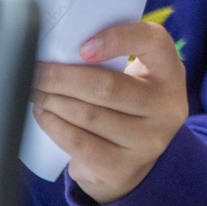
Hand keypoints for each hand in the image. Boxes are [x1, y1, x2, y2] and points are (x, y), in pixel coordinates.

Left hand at [30, 21, 188, 203]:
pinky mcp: (123, 167)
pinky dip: (53, 125)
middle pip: (108, 86)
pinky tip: (43, 115)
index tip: (82, 48)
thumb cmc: (125, 106)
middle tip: (36, 72)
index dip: (118, 38)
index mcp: (170, 73)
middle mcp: (168, 108)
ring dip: (52, 100)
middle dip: (62, 78)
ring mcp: (149, 141)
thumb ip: (111, 59)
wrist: (131, 160)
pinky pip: (78, 142)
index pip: (154, 42)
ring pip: (88, 115)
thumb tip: (61, 49)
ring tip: (36, 92)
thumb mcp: (134, 77)